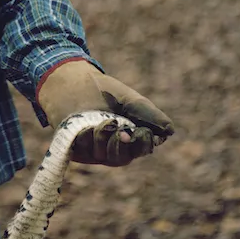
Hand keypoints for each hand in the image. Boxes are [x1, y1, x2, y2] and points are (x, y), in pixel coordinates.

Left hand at [37, 59, 173, 166]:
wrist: (70, 80)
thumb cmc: (102, 91)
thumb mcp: (129, 100)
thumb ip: (149, 114)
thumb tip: (169, 131)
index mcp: (130, 137)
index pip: (141, 149)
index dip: (143, 143)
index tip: (141, 131)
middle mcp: (112, 148)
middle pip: (122, 158)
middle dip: (122, 144)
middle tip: (122, 129)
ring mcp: (93, 150)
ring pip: (103, 156)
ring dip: (104, 138)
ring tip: (102, 120)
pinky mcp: (74, 149)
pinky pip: (84, 151)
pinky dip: (87, 138)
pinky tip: (85, 126)